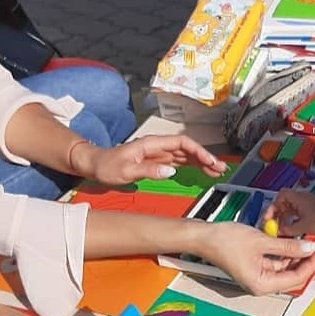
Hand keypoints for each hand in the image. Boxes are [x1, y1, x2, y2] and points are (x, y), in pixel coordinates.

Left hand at [86, 134, 227, 185]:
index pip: (181, 143)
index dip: (198, 151)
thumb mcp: (125, 170)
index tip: (209, 161)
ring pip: (185, 155)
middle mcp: (157, 146)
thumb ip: (148, 170)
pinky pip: (178, 161)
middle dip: (205, 157)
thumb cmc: (107, 166)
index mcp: (152, 144)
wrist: (94, 164)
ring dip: (201, 162)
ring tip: (216, 171)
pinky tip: (201, 171)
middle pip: (187, 148)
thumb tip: (171, 171)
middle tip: (220, 169)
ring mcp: (157, 153)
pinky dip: (191, 166)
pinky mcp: (156, 161)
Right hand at [201, 222, 314, 295]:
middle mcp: (261, 285)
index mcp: (262, 285)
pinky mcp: (255, 267)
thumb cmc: (225, 240)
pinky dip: (286, 253)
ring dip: (297, 255)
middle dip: (307, 260)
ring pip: (285, 269)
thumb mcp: (261, 241)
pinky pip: (276, 263)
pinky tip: (294, 241)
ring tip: (309, 240)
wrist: (203, 237)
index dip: (312, 263)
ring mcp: (258, 276)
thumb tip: (311, 247)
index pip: (296, 278)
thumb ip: (288, 245)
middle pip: (292, 276)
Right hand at [265, 190, 314, 237]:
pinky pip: (296, 211)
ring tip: (282, 227)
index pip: (281, 195)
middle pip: (284, 202)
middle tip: (273, 223)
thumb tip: (279, 232)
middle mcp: (302, 198)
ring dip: (284, 216)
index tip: (270, 216)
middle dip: (278, 212)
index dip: (273, 205)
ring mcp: (306, 203)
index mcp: (299, 197)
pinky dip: (291, 218)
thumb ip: (288, 229)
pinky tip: (292, 227)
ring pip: (290, 207)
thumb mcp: (303, 227)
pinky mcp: (310, 209)